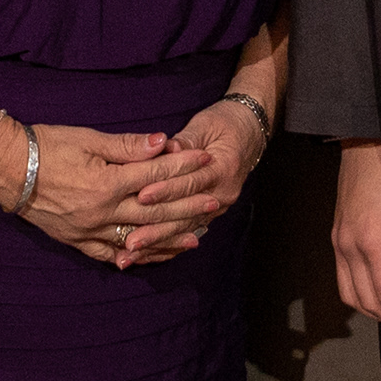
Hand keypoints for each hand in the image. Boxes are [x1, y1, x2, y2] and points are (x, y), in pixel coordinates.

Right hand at [3, 125, 211, 265]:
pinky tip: (151, 256)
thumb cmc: (46, 146)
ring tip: (195, 238)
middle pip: (155, 211)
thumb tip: (163, 143)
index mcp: (108, 183)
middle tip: (213, 203)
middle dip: (188, 206)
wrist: (7, 169)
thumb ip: (128, 146)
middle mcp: (103, 212)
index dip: (184, 167)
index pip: (157, 175)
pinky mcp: (77, 240)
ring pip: (139, 238)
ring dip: (169, 238)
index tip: (205, 160)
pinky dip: (135, 256)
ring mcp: (90, 230)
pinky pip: (111, 254)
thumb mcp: (88, 138)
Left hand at [117, 100, 263, 267]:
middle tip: (130, 242)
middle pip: (186, 214)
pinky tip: (146, 256)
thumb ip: (185, 140)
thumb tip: (166, 147)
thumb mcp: (206, 124)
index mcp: (224, 168)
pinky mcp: (209, 214)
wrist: (249, 132)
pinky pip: (186, 232)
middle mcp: (223, 193)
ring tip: (131, 255)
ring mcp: (218, 207)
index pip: (191, 182)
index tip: (141, 196)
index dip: (166, 190)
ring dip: (157, 244)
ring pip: (185, 229)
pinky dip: (165, 245)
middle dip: (156, 230)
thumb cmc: (224, 123)